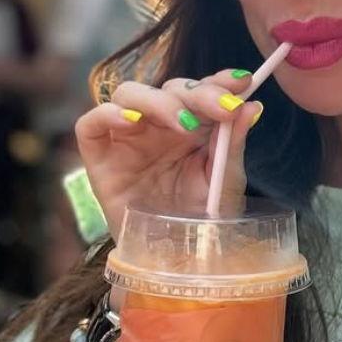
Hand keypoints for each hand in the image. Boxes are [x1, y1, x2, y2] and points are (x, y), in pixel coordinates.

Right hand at [74, 70, 262, 240]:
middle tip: (222, 108)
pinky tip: (132, 122)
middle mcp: (159, 125)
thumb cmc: (201, 219)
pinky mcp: (99, 157)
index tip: (243, 82)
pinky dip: (108, 115)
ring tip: (185, 124)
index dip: (220, 80)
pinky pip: (91, 124)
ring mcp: (128, 138)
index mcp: (193, 125)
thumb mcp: (225, 181)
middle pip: (170, 88)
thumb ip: (233, 143)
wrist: (175, 262)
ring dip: (160, 101)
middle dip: (199, 93)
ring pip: (130, 94)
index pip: (202, 89)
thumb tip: (250, 106)